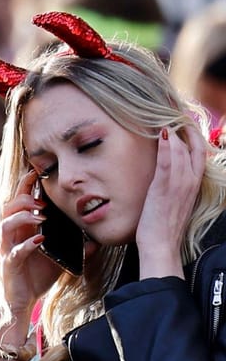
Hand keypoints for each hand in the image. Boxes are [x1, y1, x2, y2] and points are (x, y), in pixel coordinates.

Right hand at [0, 168, 63, 316]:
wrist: (21, 303)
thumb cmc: (37, 277)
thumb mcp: (60, 258)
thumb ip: (75, 247)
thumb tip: (97, 240)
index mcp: (20, 230)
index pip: (17, 201)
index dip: (24, 185)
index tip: (37, 173)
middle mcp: (10, 236)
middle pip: (8, 207)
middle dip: (24, 197)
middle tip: (43, 200)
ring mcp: (6, 249)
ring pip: (5, 224)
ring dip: (23, 216)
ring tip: (41, 216)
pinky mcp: (8, 264)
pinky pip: (14, 250)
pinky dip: (28, 243)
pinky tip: (41, 240)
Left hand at [136, 126, 208, 278]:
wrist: (161, 246)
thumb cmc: (163, 226)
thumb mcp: (173, 202)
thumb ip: (174, 186)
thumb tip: (166, 173)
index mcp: (193, 186)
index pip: (199, 154)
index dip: (194, 137)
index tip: (185, 122)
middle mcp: (189, 183)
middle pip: (193, 149)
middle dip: (186, 130)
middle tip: (175, 113)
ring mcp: (178, 186)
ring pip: (182, 154)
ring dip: (175, 134)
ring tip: (167, 118)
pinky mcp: (163, 190)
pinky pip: (167, 165)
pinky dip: (167, 149)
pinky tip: (163, 136)